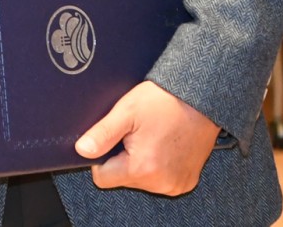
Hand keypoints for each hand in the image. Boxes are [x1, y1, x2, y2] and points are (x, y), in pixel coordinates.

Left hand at [74, 80, 218, 195]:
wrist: (200, 98)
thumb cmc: (164, 102)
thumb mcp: (126, 112)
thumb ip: (102, 134)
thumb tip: (81, 150)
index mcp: (142, 169)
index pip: (103, 178)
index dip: (102, 158)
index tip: (113, 140)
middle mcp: (161, 183)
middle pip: (123, 179)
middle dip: (123, 158)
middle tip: (136, 134)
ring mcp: (176, 185)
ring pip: (142, 180)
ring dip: (141, 163)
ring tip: (152, 137)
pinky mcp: (187, 182)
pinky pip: (161, 180)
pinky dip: (159, 166)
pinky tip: (165, 145)